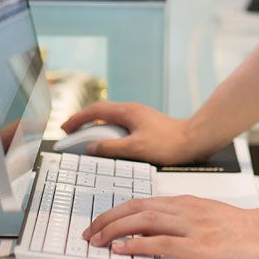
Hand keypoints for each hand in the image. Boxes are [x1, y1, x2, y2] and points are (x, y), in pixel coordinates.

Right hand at [60, 101, 200, 164]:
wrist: (193, 140)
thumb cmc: (168, 143)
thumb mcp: (135, 148)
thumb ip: (110, 148)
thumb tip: (91, 148)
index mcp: (127, 111)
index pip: (95, 111)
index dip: (77, 119)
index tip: (64, 128)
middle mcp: (132, 110)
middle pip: (101, 112)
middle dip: (83, 121)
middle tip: (69, 133)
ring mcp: (139, 116)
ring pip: (111, 118)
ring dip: (96, 127)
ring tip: (84, 140)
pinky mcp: (145, 124)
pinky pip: (120, 125)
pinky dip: (108, 132)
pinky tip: (107, 143)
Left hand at [84, 195, 258, 258]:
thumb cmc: (240, 228)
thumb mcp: (205, 215)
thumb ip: (180, 218)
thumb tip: (152, 230)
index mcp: (185, 202)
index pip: (141, 201)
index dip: (115, 211)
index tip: (98, 222)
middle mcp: (185, 210)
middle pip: (137, 208)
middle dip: (108, 219)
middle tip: (89, 233)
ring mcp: (191, 226)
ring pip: (145, 221)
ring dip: (116, 230)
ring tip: (98, 240)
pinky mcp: (199, 245)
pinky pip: (162, 242)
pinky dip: (139, 244)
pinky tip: (124, 248)